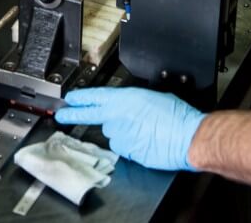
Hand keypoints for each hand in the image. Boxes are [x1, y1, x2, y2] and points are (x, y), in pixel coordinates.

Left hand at [54, 87, 204, 170]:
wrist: (187, 137)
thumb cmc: (177, 116)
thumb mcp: (153, 97)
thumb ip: (134, 102)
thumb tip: (131, 107)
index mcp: (124, 100)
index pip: (94, 98)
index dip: (80, 99)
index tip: (69, 100)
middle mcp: (118, 118)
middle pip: (94, 117)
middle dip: (75, 116)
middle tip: (62, 116)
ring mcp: (120, 137)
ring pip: (114, 134)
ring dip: (123, 132)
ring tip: (144, 131)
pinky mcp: (127, 153)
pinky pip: (125, 147)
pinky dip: (133, 144)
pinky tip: (147, 141)